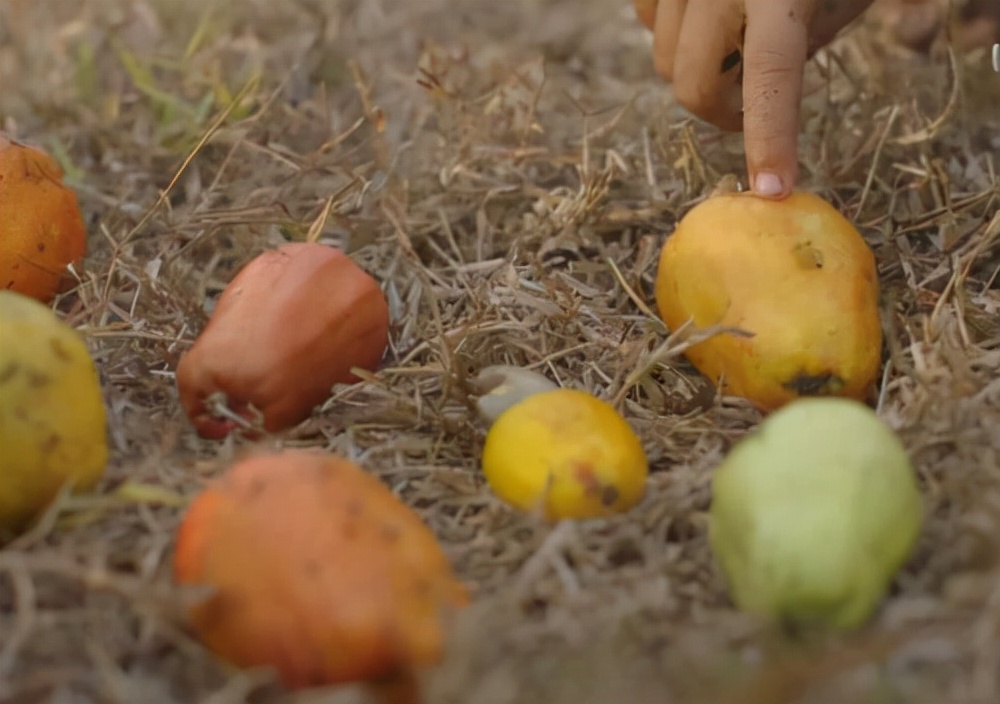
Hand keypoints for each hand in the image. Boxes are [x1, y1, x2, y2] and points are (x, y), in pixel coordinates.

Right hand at [633, 0, 872, 198]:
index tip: (770, 188)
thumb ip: (817, 30)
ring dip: (699, 67)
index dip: (770, 138)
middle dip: (720, 110)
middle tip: (746, 110)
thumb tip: (766, 87)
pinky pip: (646, 18)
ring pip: (665, 56)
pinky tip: (703, 11)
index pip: (773, 77)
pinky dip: (671, 29)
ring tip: (732, 39)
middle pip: (694, 83)